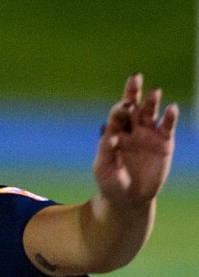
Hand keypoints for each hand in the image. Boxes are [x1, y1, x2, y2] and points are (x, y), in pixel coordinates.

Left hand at [94, 73, 177, 205]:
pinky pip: (167, 127)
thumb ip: (106, 151)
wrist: (130, 199)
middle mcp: (130, 129)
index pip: (115, 117)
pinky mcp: (164, 143)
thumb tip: (110, 134)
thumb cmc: (111, 183)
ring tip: (154, 92)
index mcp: (113, 133)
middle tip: (135, 77)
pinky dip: (169, 117)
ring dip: (151, 102)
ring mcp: (148, 135)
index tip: (122, 109)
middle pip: (132, 106)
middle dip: (132, 92)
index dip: (118, 111)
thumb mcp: (104, 168)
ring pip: (150, 113)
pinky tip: (171, 108)